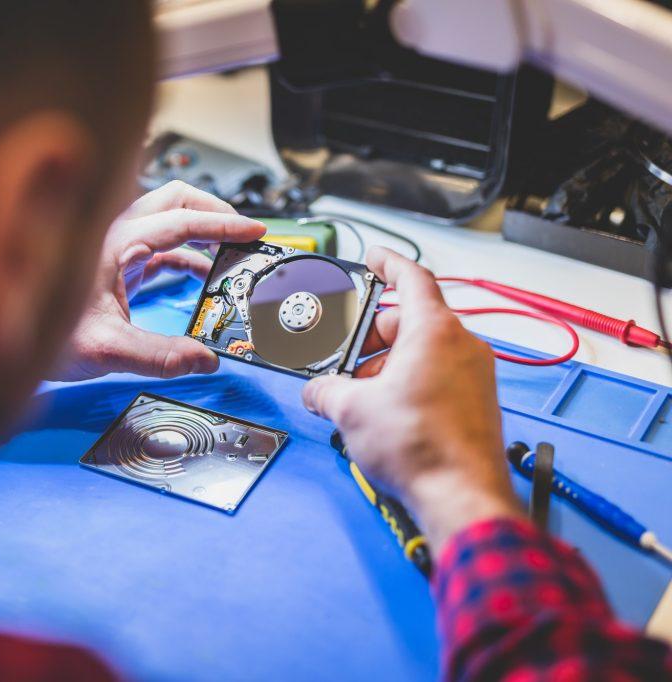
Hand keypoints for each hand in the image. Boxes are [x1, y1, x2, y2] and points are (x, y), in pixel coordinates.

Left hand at [51, 181, 265, 381]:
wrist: (4, 338)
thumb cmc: (39, 334)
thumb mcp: (106, 348)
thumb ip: (158, 356)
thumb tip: (202, 360)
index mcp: (115, 242)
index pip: (182, 220)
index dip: (223, 225)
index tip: (254, 231)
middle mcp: (114, 234)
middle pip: (176, 200)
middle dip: (215, 210)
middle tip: (244, 233)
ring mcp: (114, 246)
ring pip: (167, 219)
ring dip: (202, 231)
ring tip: (230, 252)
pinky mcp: (114, 263)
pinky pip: (160, 245)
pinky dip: (187, 253)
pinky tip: (200, 275)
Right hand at [302, 247, 522, 551]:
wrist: (461, 496)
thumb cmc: (422, 448)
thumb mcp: (352, 410)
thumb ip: (327, 391)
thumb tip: (319, 393)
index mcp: (434, 331)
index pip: (412, 278)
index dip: (388, 263)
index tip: (374, 259)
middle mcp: (462, 347)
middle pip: (410, 321)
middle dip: (371, 336)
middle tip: (343, 355)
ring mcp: (474, 375)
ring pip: (423, 352)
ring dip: (388, 364)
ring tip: (358, 393)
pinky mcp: (476, 403)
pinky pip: (437, 376)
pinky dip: (408, 383)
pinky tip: (383, 411)